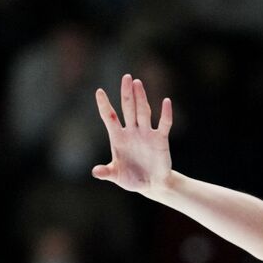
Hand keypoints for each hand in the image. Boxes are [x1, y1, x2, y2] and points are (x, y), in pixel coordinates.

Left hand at [92, 74, 173, 194]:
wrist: (152, 185)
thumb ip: (106, 172)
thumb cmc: (132, 179)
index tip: (99, 92)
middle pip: (128, 108)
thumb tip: (95, 172)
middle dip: (127, 93)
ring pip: (143, 112)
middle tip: (126, 77)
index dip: (104, 105)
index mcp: (117, 138)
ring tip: (138, 83)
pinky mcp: (160, 139)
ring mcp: (146, 134)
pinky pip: (164, 124)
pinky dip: (165, 114)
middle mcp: (131, 132)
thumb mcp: (117, 176)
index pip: (109, 117)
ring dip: (141, 98)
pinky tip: (166, 102)